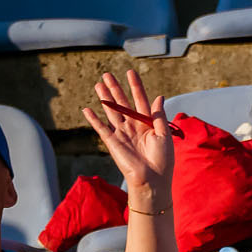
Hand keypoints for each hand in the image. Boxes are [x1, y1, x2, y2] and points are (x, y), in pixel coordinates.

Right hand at [83, 69, 175, 207]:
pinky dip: (94, 119)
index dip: (135, 86)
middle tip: (107, 74)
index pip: (140, 100)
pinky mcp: (112, 142)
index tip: (130, 72)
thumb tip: (159, 96)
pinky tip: (87, 109)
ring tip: (98, 84)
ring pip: (111, 111)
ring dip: (105, 98)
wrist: (152, 179)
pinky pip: (101, 128)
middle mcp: (133, 126)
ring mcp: (122, 133)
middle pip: (122, 103)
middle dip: (115, 88)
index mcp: (148, 124)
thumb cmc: (162, 159)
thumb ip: (158, 116)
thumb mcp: (164, 134)